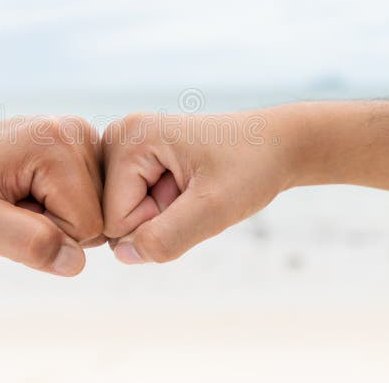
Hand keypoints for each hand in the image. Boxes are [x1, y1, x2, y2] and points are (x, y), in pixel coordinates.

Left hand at [0, 116, 103, 275]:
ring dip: (61, 216)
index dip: (49, 236)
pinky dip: (67, 204)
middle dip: (57, 225)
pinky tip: (37, 191)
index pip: (86, 226)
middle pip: (99, 216)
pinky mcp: (86, 146)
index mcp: (57, 146)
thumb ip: (25, 243)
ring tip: (22, 197)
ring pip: (100, 209)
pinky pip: (95, 198)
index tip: (11, 214)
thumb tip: (76, 262)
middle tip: (14, 206)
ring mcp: (86, 136)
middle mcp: (79, 132)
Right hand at [102, 110, 296, 263]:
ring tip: (192, 188)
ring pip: (122, 213)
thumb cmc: (251, 168)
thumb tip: (122, 255)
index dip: (155, 224)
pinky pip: (132, 204)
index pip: (114, 218)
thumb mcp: (215, 209)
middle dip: (155, 218)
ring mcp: (125, 144)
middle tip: (194, 192)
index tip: (192, 195)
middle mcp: (119, 134)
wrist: (276, 145)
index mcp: (131, 137)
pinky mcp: (134, 155)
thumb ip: (167, 237)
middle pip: (112, 214)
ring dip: (159, 214)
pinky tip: (185, 186)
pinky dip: (161, 207)